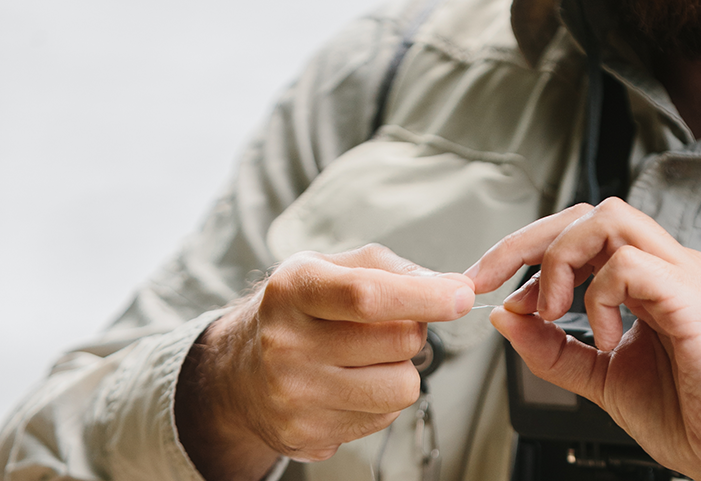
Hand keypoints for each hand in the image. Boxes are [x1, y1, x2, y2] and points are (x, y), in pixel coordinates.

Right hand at [175, 245, 475, 480]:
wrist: (238, 369)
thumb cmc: (301, 308)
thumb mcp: (336, 266)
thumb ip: (396, 270)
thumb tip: (454, 288)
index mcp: (294, 289)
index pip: (367, 296)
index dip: (425, 297)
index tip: (461, 295)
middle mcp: (286, 344)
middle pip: (399, 342)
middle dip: (414, 328)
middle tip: (391, 323)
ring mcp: (294, 396)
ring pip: (401, 387)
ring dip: (401, 368)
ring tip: (369, 356)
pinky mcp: (306, 435)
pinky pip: (384, 418)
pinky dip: (380, 399)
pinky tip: (350, 383)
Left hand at [465, 199, 700, 480]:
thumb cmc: (693, 416)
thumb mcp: (602, 379)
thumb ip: (554, 348)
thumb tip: (505, 316)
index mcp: (646, 280)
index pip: (578, 233)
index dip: (524, 249)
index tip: (484, 282)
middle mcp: (666, 267)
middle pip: (588, 213)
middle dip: (526, 241)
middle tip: (489, 280)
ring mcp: (682, 276)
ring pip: (610, 219)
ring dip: (562, 259)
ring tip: (552, 309)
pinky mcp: (693, 299)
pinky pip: (633, 265)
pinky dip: (599, 295)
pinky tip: (603, 337)